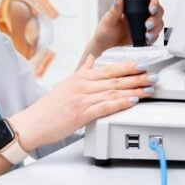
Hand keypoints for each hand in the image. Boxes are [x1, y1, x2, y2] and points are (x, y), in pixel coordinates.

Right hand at [11, 56, 155, 150]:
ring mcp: (82, 99)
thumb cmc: (48, 108)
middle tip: (153, 75)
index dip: (128, 66)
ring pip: (113, 92)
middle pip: (115, 79)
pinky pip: (105, 107)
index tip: (143, 64)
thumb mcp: (66, 84)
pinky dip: (120, 103)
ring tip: (149, 89)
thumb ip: (82, 71)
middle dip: (137, 77)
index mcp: (80, 77)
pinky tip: (132, 101)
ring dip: (134, 90)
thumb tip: (91, 60)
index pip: (109, 68)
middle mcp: (82, 85)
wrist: (31, 124)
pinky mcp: (81, 114)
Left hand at [87, 0, 164, 59]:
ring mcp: (144, 26)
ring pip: (159, 23)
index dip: (154, 2)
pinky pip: (156, 35)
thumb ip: (115, 10)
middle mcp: (140, 16)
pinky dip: (154, 37)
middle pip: (158, 11)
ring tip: (147, 34)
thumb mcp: (108, 20)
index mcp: (132, 8)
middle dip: (156, 18)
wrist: (104, 48)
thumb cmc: (104, 33)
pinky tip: (147, 39)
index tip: (151, 9)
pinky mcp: (145, 37)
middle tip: (148, 24)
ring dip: (156, 28)